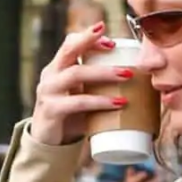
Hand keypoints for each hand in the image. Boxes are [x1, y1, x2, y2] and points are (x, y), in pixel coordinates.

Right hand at [31, 22, 131, 145]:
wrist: (48, 144)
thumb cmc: (70, 118)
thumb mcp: (80, 95)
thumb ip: (96, 85)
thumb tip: (133, 78)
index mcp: (57, 68)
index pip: (70, 43)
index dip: (88, 37)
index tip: (111, 41)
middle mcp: (50, 76)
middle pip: (68, 50)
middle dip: (90, 42)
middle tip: (115, 45)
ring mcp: (48, 92)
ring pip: (76, 74)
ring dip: (103, 73)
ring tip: (127, 75)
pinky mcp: (52, 111)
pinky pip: (78, 103)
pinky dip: (99, 102)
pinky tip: (117, 103)